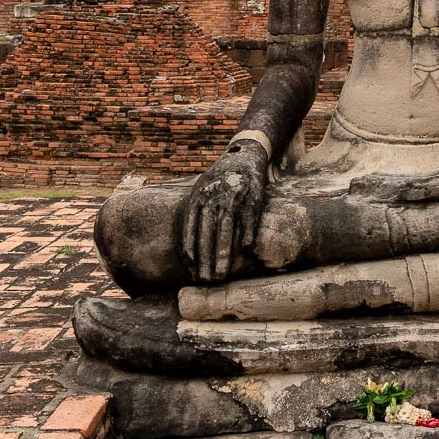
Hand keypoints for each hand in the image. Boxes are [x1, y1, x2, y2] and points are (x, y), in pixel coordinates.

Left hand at [181, 141, 270, 282]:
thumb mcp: (200, 192)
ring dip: (223, 254)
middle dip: (206, 259)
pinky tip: (244, 252)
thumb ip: (193, 215)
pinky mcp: (252, 198)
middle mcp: (214, 198)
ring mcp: (233, 198)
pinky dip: (246, 235)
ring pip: (226, 230)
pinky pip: (248, 221)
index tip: (191, 271)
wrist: (243, 158)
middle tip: (206, 280)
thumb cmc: (217, 181)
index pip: (191, 229)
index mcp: (198, 198)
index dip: (191, 251)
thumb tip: (186, 248)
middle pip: (208, 233)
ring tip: (222, 274)